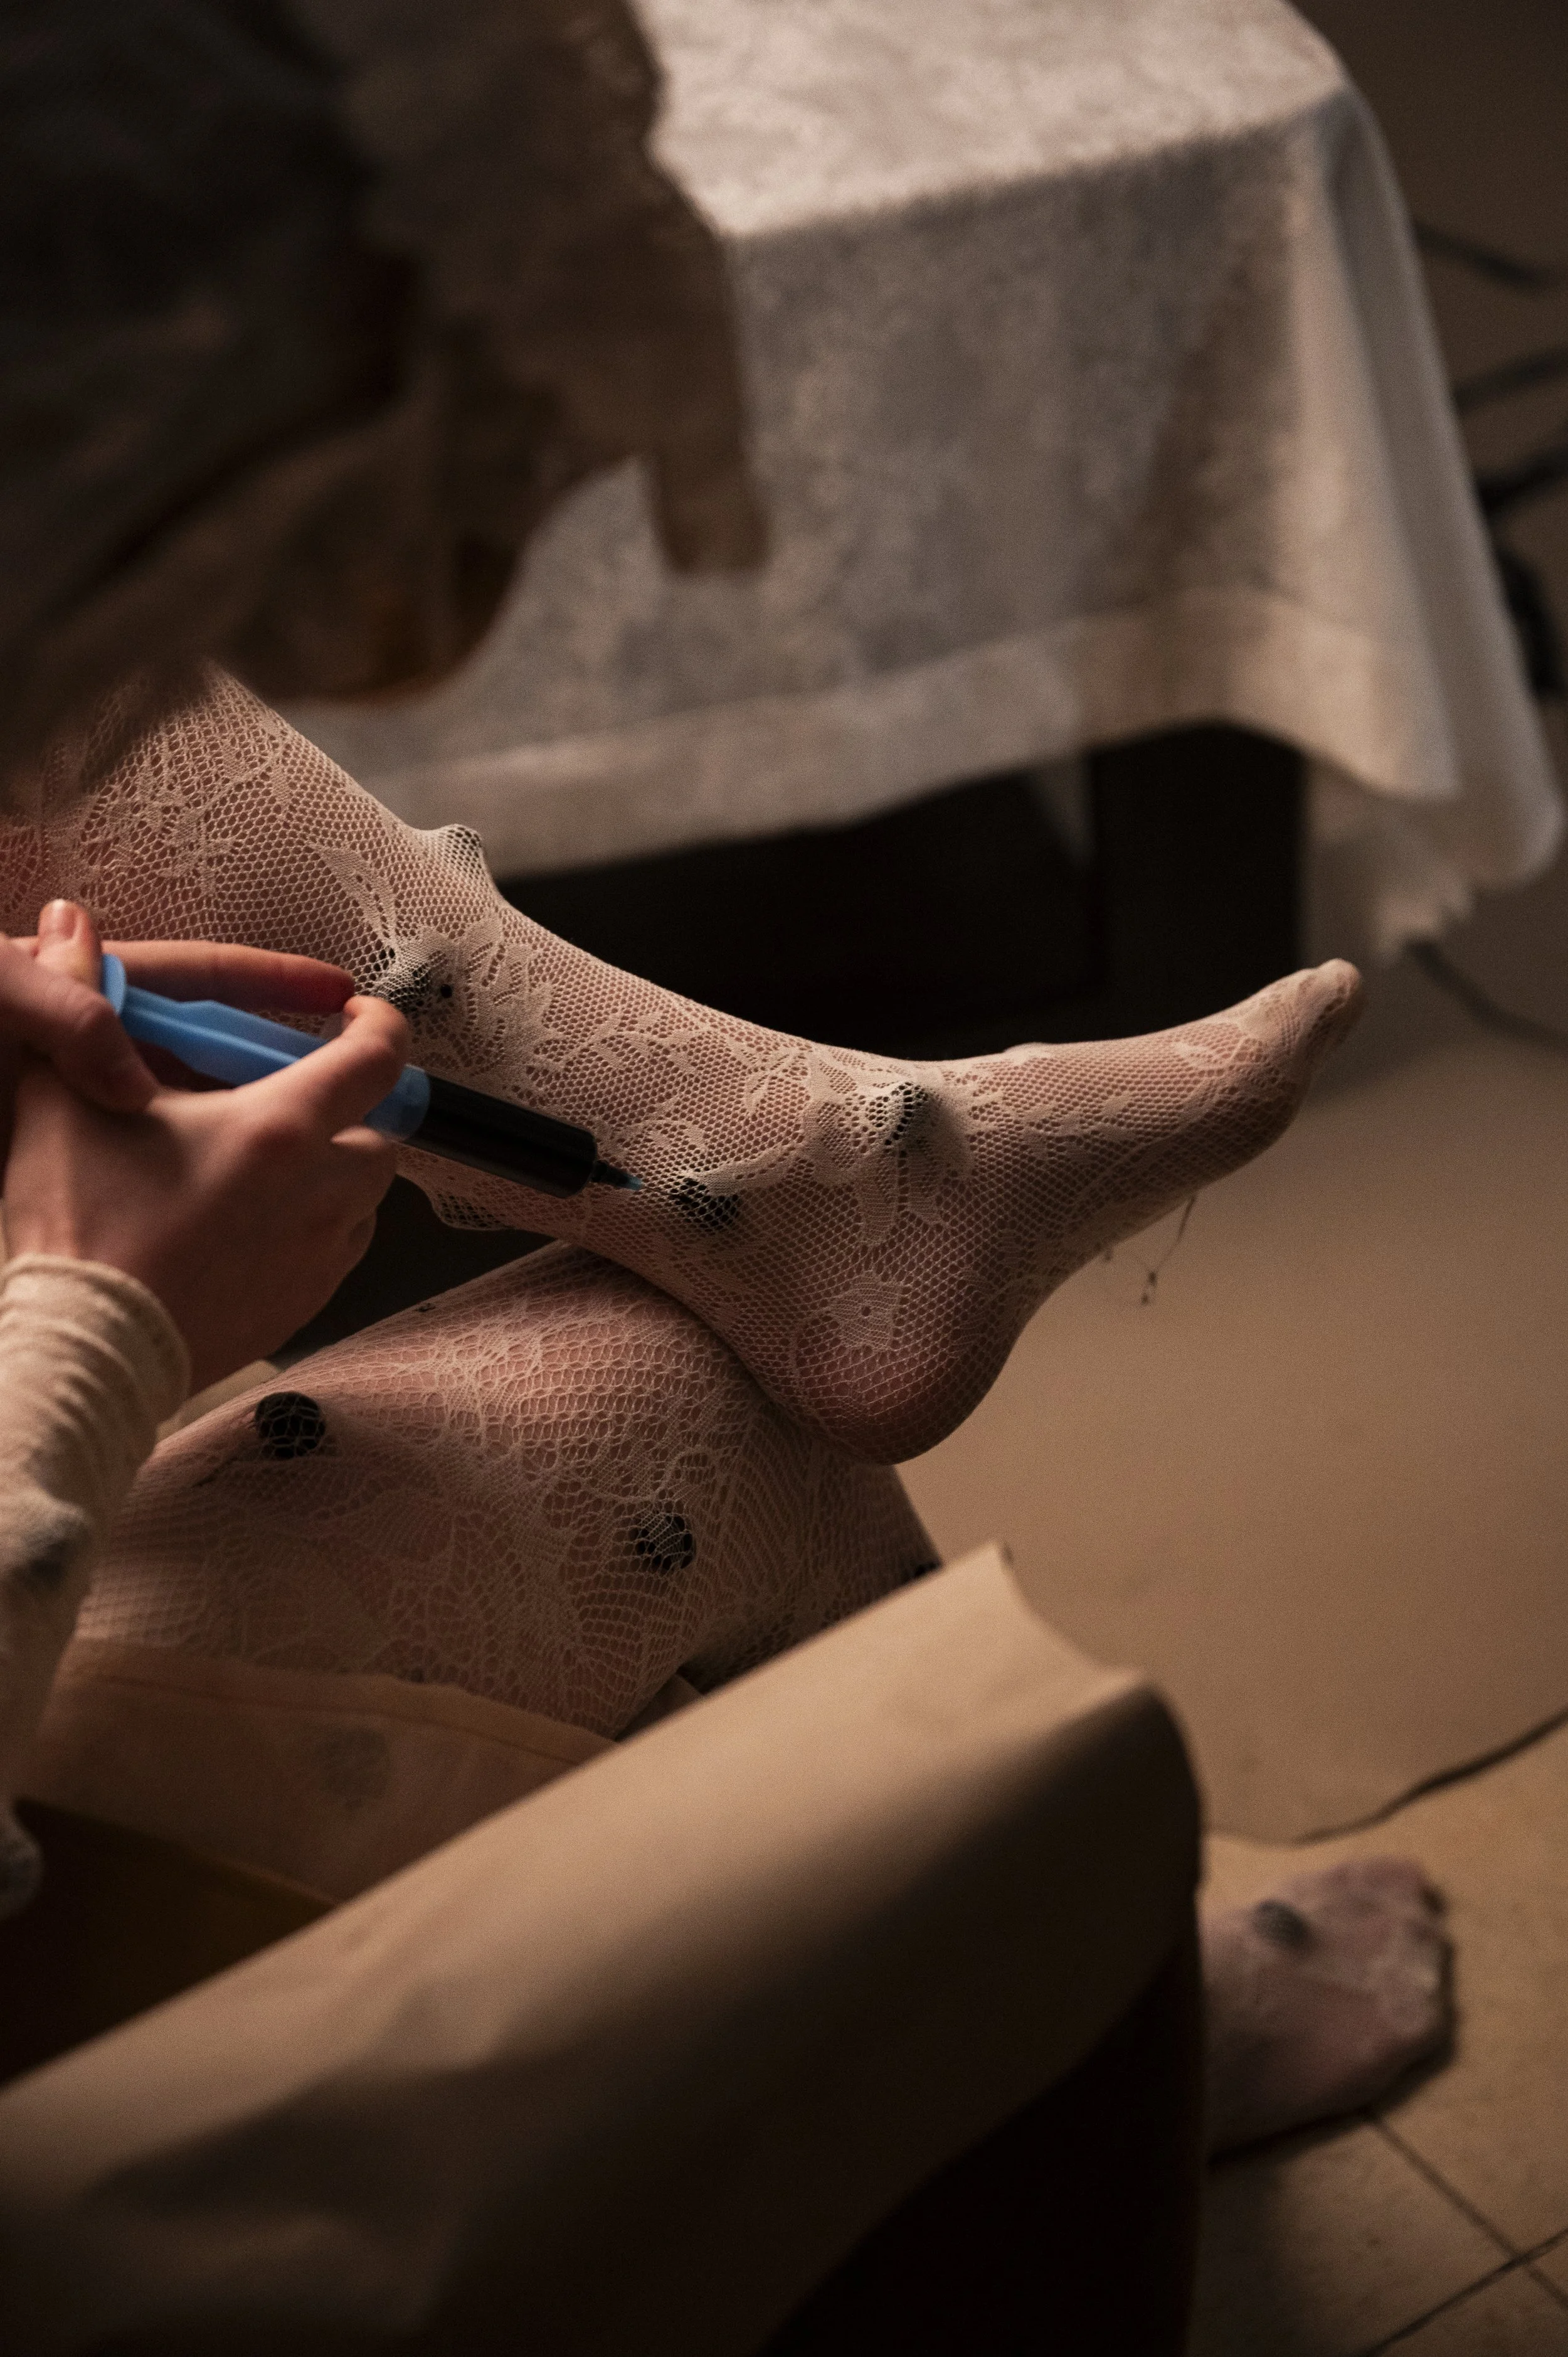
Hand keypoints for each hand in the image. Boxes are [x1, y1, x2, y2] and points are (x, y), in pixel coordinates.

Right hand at [3, 904, 408, 1387]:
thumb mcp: (64, 1100)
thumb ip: (73, 1000)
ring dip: (339, 1172)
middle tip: (302, 1099)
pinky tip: (258, 1224)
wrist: (84, 1348)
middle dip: (358, 1111)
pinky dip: (317, 1229)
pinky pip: (337, 1255)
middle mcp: (319, 1192)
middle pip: (384, 1136)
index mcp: (280, 1129)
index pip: (377, 1059)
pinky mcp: (301, 1307)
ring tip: (275, 1163)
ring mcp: (317, 1256)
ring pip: (367, 1200)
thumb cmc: (79, 1231)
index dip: (380, 1024)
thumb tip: (68, 928)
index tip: (359, 1015)